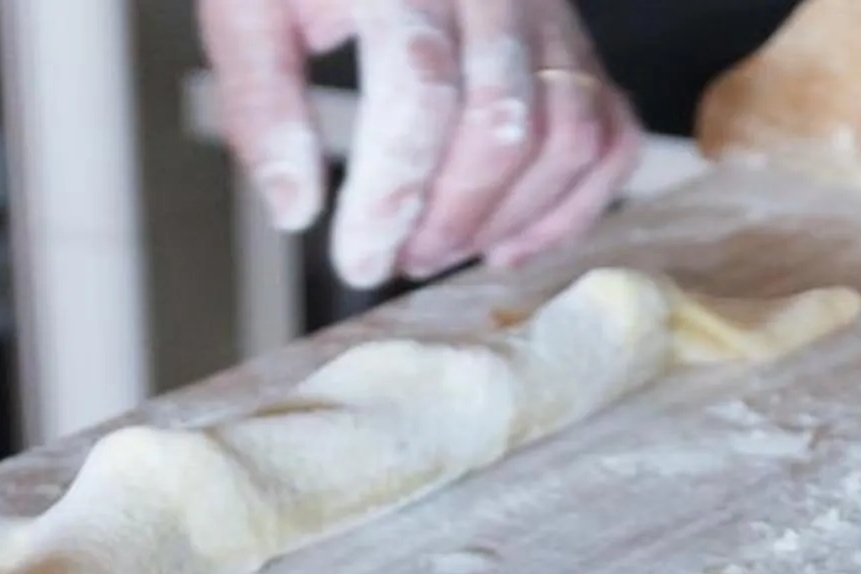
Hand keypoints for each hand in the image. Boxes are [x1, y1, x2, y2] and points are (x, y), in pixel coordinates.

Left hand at [199, 0, 644, 287]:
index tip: (357, 260)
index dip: (393, 192)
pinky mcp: (576, 43)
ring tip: (440, 249)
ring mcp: (549, 13)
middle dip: (451, 216)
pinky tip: (508, 242)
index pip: (421, 89)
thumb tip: (296, 210)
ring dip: (507, 218)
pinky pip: (609, 132)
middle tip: (398, 259)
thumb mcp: (250, 9)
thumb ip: (261, 101)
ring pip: (566, 135)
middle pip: (503, 122)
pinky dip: (572, 204)